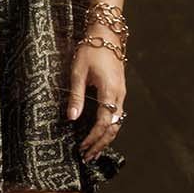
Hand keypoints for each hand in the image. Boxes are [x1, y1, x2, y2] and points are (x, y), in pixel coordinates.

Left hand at [66, 42, 126, 161]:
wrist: (106, 35)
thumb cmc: (90, 51)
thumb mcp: (78, 72)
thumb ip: (76, 96)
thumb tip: (72, 118)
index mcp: (109, 91)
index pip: (104, 122)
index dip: (93, 138)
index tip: (82, 148)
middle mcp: (119, 95)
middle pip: (113, 127)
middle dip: (101, 144)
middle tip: (88, 158)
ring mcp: (121, 93)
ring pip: (117, 122)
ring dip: (106, 139)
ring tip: (94, 152)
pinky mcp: (119, 91)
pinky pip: (117, 115)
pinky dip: (109, 128)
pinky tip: (101, 135)